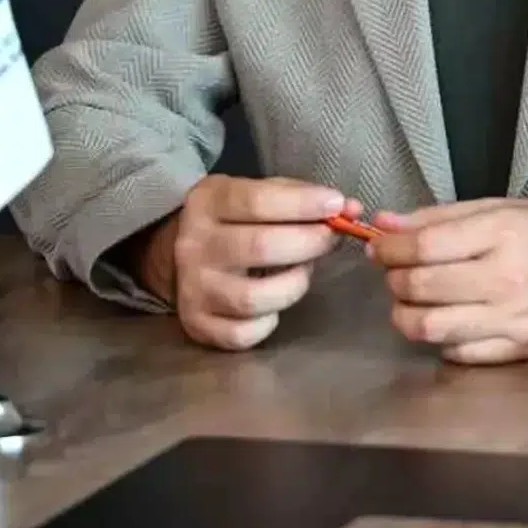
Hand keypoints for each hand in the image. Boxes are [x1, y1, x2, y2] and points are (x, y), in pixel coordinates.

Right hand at [133, 175, 363, 351]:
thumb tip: (351, 209)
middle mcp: (195, 245)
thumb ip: (300, 198)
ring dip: (294, 283)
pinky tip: (276, 303)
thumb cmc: (232, 219)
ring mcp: (194, 289)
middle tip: (330, 238)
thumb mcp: (256, 192)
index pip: (257, 200)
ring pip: (254, 297)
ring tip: (303, 271)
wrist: (176, 254)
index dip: (302, 204)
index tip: (337, 204)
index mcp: (207, 202)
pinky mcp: (197, 325)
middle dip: (309, 242)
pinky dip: (270, 321)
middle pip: (260, 247)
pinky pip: (244, 334)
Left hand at [370, 198, 527, 365]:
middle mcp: (506, 280)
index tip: (379, 246)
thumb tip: (386, 223)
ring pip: (433, 328)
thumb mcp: (497, 207)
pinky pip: (459, 353)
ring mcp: (512, 320)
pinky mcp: (518, 350)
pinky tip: (444, 319)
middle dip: (393, 279)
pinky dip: (440, 339)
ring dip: (406, 315)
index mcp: (501, 234)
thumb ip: (438, 217)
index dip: (390, 248)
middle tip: (392, 271)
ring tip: (408, 300)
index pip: (425, 247)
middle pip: (422, 287)